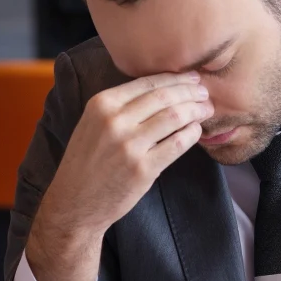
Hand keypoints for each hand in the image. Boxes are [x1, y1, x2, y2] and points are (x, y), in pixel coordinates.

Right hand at [26, 72, 211, 280]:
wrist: (75, 203)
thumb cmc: (87, 162)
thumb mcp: (93, 123)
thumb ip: (121, 106)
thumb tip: (163, 89)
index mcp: (101, 104)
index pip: (147, 82)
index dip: (176, 78)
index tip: (192, 78)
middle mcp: (114, 120)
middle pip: (164, 96)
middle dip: (190, 92)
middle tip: (204, 94)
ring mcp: (129, 145)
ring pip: (175, 117)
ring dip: (196, 111)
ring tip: (205, 110)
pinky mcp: (143, 169)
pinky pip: (177, 144)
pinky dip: (192, 134)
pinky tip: (197, 131)